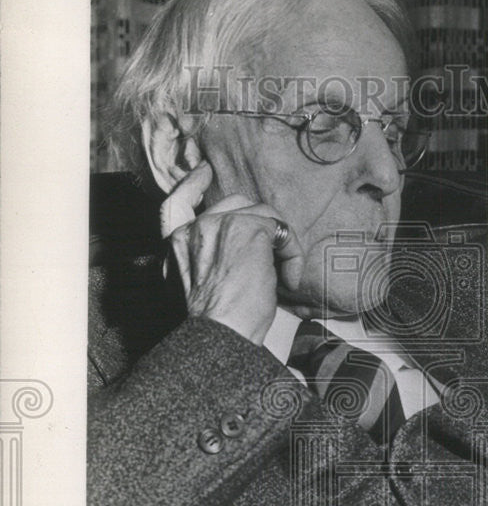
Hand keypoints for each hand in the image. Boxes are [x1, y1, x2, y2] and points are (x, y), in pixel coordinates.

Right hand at [161, 162, 303, 344]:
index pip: (178, 203)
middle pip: (233, 205)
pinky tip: (289, 278)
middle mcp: (195, 228)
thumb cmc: (217, 323)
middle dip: (258, 223)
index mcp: (177, 243)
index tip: (203, 172)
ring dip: (278, 243)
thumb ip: (207, 261)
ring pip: (261, 214)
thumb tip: (239, 255)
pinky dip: (292, 254)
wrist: (221, 333)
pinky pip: (281, 230)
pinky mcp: (249, 230)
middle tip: (274, 251)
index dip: (192, 184)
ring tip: (282, 275)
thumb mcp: (199, 287)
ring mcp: (221, 224)